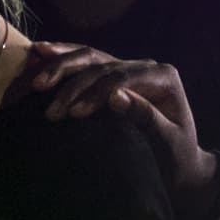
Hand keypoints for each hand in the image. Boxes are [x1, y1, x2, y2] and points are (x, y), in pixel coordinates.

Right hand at [19, 43, 212, 193]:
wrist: (182, 167)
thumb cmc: (178, 158)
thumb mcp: (167, 141)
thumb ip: (145, 116)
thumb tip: (114, 97)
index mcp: (163, 76)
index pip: (121, 77)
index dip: (95, 92)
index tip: (73, 113)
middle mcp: (146, 67)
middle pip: (102, 64)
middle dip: (71, 82)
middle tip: (47, 104)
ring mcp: (129, 69)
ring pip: (90, 58)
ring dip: (61, 67)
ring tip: (37, 80)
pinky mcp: (115, 78)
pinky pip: (87, 63)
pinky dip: (63, 59)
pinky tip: (41, 52)